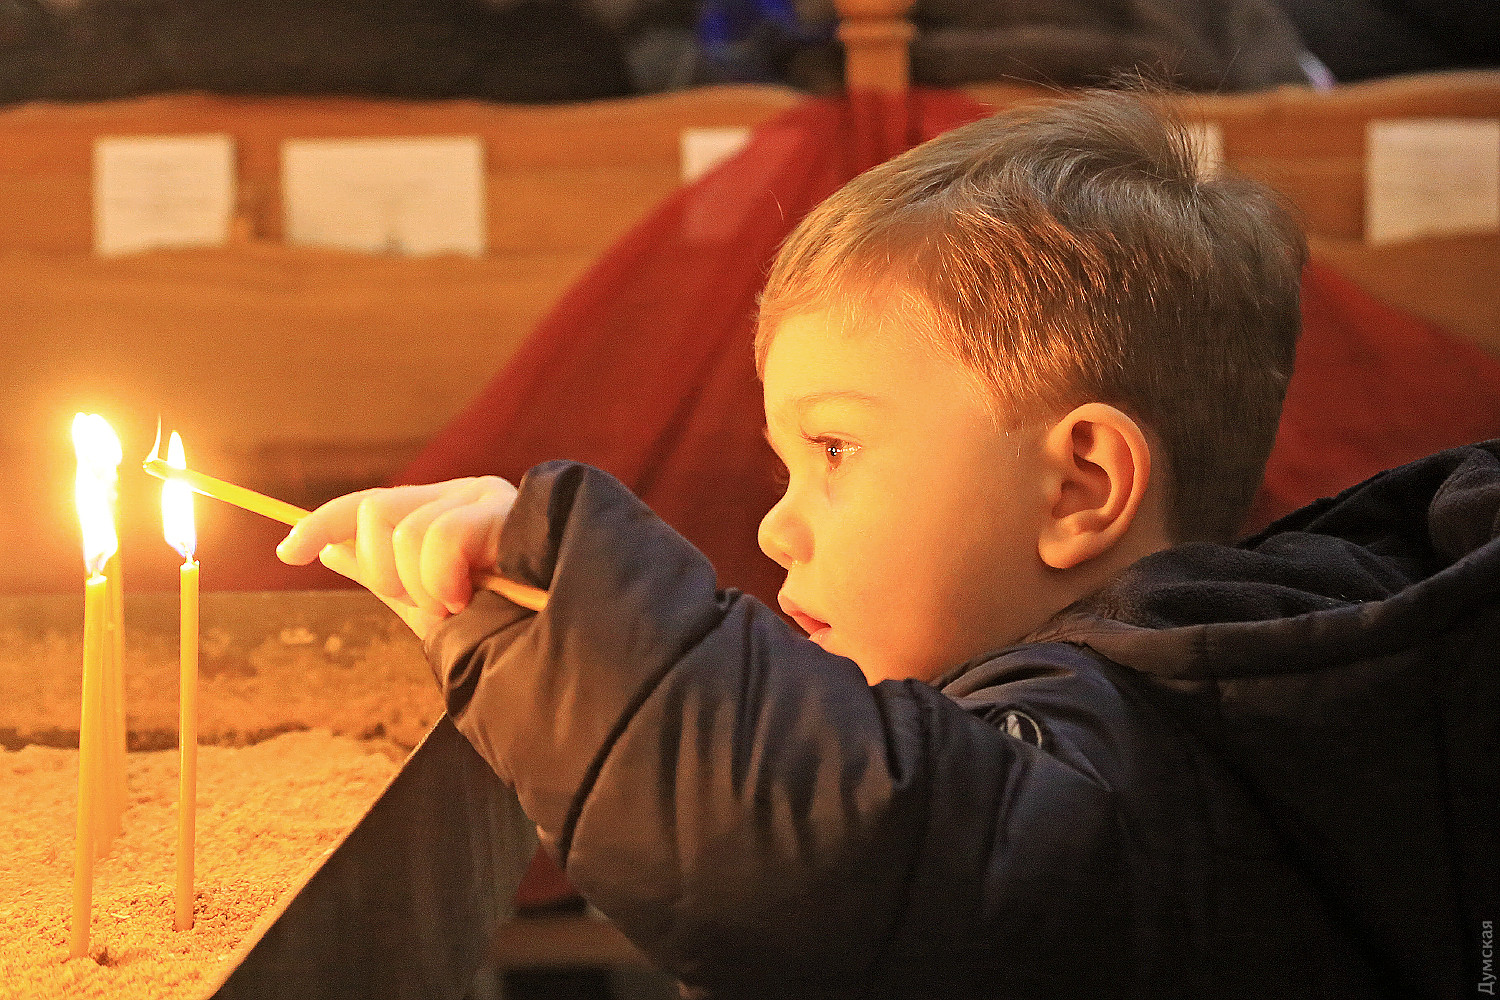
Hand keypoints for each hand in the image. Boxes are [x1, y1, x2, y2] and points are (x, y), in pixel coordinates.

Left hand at [276, 476, 518, 639]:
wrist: (560, 653)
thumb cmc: (504, 631)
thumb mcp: (428, 608)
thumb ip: (384, 577)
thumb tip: (330, 551)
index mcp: (441, 516)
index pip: (368, 505)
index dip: (321, 523)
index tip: (286, 552)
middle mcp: (460, 497)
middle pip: (374, 510)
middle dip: (385, 571)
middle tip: (431, 605)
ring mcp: (484, 498)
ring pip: (404, 530)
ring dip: (424, 587)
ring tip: (465, 606)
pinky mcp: (507, 507)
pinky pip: (440, 536)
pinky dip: (444, 579)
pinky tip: (477, 596)